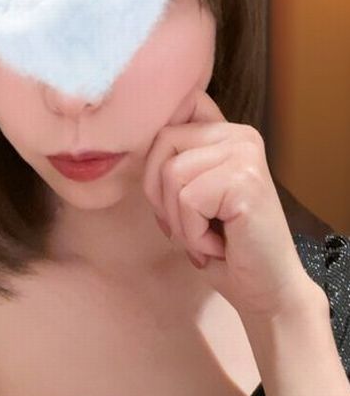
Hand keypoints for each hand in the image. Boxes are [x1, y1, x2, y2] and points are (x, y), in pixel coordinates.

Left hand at [143, 88, 319, 323]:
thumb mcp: (191, 196)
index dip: (160, 142)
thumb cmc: (224, 247)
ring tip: (208, 237)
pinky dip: (194, 234)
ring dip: (180, 220)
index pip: (180, 105)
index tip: (170, 184)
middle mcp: (240, 135)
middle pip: (162, 141)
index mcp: (227, 133)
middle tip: (191, 226)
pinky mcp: (245, 180)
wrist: (266, 290)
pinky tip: (219, 245)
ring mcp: (245, 154)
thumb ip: (174, 162)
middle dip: (161, 194)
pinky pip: (188, 199)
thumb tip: (130, 141)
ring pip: (171, 173)